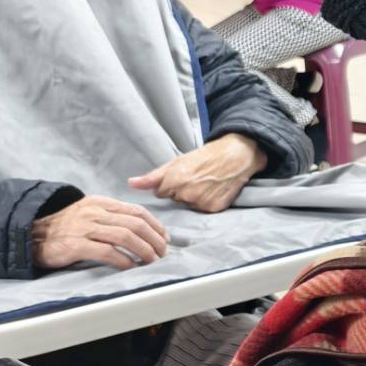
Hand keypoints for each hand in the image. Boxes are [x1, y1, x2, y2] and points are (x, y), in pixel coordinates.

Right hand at [32, 196, 169, 270]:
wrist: (31, 234)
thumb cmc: (64, 228)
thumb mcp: (88, 214)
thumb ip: (111, 217)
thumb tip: (141, 229)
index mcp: (100, 203)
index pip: (137, 211)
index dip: (155, 225)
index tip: (165, 238)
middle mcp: (94, 213)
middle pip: (135, 224)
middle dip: (154, 240)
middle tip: (162, 253)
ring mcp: (85, 228)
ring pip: (125, 237)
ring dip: (144, 250)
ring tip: (152, 261)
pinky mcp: (76, 245)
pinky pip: (108, 252)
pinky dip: (124, 261)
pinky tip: (132, 267)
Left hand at [128, 134, 266, 212]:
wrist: (235, 156)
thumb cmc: (205, 157)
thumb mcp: (176, 162)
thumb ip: (152, 177)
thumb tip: (131, 184)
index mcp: (174, 181)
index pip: (160, 193)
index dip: (169, 185)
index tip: (181, 176)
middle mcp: (186, 194)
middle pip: (174, 200)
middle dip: (181, 191)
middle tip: (195, 179)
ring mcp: (201, 203)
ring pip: (188, 206)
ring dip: (194, 198)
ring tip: (205, 184)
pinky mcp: (214, 208)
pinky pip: (202, 210)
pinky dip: (207, 202)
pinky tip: (213, 191)